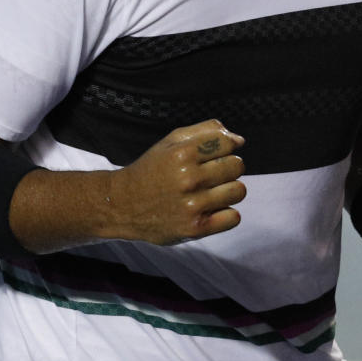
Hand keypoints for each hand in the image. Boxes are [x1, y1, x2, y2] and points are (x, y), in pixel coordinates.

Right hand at [109, 119, 245, 245]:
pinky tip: (211, 209)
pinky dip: (227, 214)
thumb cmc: (151, 170)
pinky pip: (233, 217)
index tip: (213, 155)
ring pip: (238, 190)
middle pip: (237, 166)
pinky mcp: (195, 228)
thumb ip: (206, 132)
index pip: (228, 143)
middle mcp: (188, 179)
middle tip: (210, 175)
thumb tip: (239, 140)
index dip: (225, 148)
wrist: (122, 205)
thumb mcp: (171, 142)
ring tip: (211, 192)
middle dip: (228, 168)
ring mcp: (192, 205)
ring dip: (229, 191)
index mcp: (182, 153)